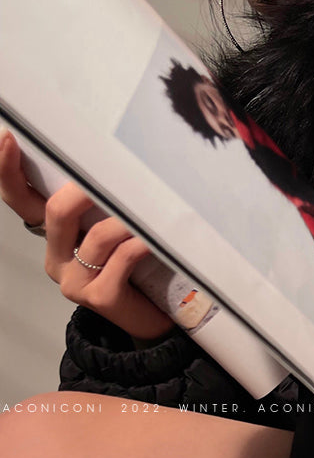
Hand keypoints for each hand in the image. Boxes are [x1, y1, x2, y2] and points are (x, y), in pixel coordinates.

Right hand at [0, 129, 172, 339]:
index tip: (9, 138)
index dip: (8, 171)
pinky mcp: (99, 298)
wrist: (151, 319)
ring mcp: (74, 282)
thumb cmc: (135, 269)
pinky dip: (141, 244)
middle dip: (84, 190)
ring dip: (127, 221)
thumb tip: (111, 160)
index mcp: (53, 238)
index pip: (20, 200)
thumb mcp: (113, 232)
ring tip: (151, 211)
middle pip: (55, 212)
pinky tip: (154, 240)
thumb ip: (102, 205)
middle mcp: (56, 259)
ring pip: (97, 236)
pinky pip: (121, 259)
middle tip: (113, 176)